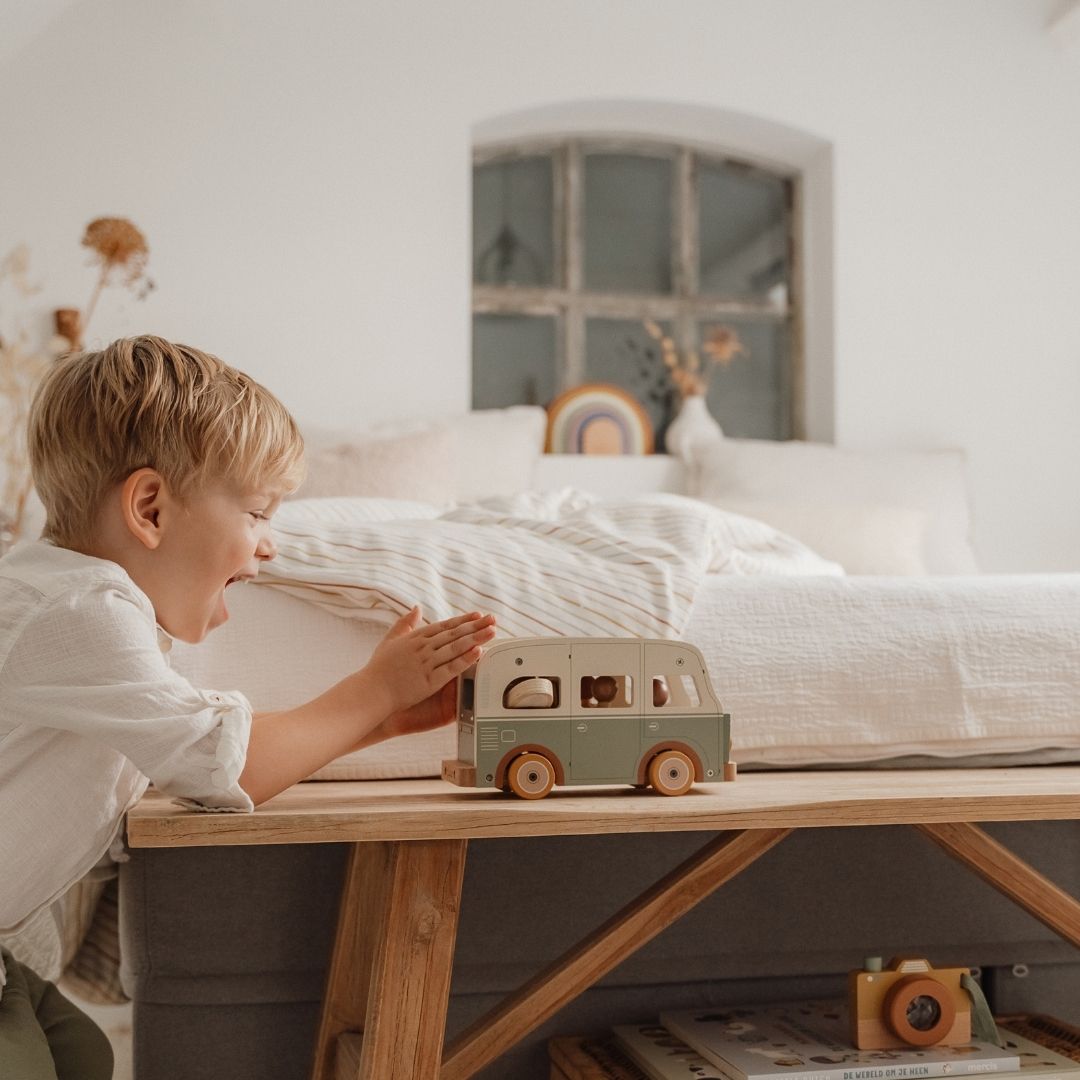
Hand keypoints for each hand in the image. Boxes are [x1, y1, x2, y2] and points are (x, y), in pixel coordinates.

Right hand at [362, 607, 495, 725]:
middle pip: (454, 634)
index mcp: (416, 638)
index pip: (444, 626)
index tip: (478, 614)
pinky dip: (465, 659)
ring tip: (492, 631)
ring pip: (456, 647)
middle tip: (493, 618)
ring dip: (476, 638)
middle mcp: (423, 647)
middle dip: (475, 626)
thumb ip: (404, 623)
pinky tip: (479, 652)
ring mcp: (426, 663)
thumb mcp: (390, 640)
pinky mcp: (429, 680)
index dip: (463, 620)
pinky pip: (451, 668)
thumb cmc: (379, 669)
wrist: (371, 691)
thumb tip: (416, 608)